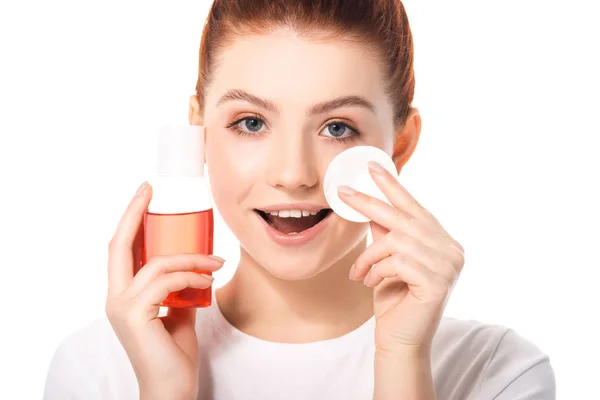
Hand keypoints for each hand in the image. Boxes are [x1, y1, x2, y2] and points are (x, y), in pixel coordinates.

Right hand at [105, 182, 224, 398]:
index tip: (145, 194)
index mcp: (124, 295)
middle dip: (133, 212)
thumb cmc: (173, 354)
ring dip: (190, 258)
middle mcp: (116, 298)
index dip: (130, 219)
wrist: (172, 389)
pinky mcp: (135, 316)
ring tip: (215, 262)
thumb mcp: (179, 313)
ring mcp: (122, 307)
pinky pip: (165, 281)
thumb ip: (181, 289)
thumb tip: (197, 268)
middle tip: (151, 189)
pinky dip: (190, 275)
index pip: (121, 249)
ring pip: (155, 263)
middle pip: (118, 245)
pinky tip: (208, 279)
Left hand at [338, 161, 464, 354]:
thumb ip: (386, 233)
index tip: (373, 166)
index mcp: (443, 241)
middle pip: (404, 218)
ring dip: (370, 255)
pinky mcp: (438, 281)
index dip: (393, 186)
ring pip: (396, 241)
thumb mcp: (387, 260)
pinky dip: (377, 270)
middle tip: (343, 192)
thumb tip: (370, 203)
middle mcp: (452, 250)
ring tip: (360, 272)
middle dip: (370, 203)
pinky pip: (397, 261)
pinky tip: (371, 283)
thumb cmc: (394, 300)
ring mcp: (448, 265)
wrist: (400, 340)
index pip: (416, 207)